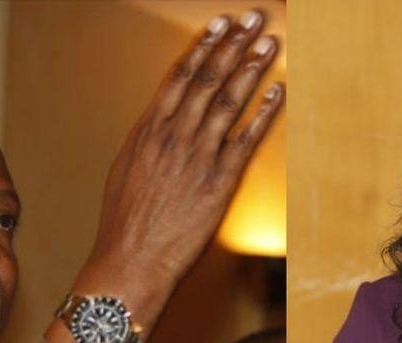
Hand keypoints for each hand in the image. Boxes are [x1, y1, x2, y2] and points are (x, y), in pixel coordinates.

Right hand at [89, 10, 282, 283]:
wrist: (131, 260)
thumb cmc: (125, 222)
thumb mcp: (125, 170)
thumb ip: (146, 142)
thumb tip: (157, 123)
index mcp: (148, 130)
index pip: (180, 78)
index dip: (203, 48)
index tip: (219, 26)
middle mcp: (173, 136)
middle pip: (208, 80)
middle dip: (233, 45)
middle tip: (252, 19)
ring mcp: (197, 157)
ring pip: (228, 102)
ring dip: (251, 69)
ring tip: (268, 44)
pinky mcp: (219, 181)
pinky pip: (246, 140)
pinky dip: (263, 114)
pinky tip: (276, 93)